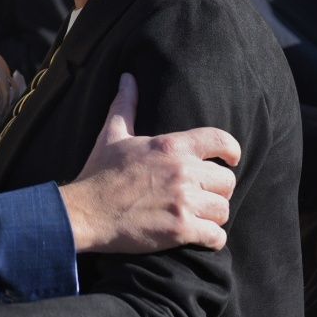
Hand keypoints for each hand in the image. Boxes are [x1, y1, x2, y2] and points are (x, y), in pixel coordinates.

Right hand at [59, 73, 240, 253]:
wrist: (85, 212)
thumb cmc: (99, 174)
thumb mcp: (112, 135)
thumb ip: (126, 105)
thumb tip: (127, 78)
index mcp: (171, 146)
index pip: (221, 141)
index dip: (231, 151)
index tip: (230, 160)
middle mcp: (182, 171)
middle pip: (227, 181)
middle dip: (217, 190)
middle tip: (202, 196)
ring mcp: (183, 202)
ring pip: (224, 209)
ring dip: (214, 216)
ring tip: (199, 217)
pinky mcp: (181, 229)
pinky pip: (216, 236)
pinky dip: (211, 239)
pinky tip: (199, 236)